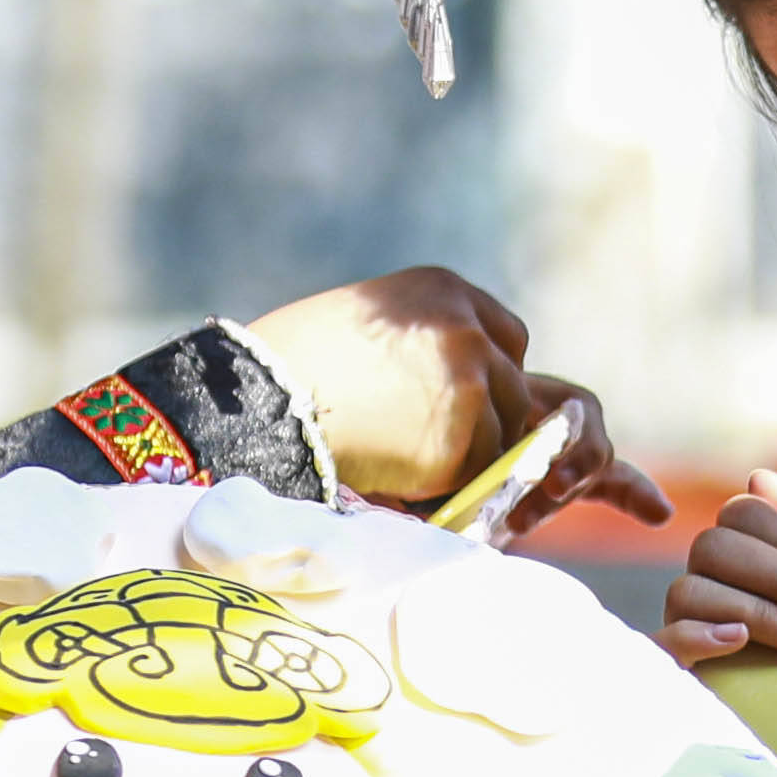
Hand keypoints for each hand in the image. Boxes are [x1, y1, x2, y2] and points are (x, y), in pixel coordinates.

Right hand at [238, 269, 664, 522]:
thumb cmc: (292, 364)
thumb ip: (420, 340)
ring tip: (408, 462)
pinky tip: (402, 478)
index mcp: (445, 291)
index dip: (491, 374)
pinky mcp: (461, 436)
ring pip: (500, 434)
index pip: (507, 337)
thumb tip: (449, 380)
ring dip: (467, 455)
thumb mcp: (367, 323)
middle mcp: (467, 328)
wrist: (261, 401)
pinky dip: (448, 485)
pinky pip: (474, 473)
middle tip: (445, 448)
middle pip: (514, 387)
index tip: (466, 402)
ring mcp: (471, 381)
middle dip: (489, 421)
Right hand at [657, 466, 776, 669]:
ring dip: (756, 612)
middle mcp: (715, 579)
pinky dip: (694, 636)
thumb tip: (756, 479)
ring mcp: (696, 624)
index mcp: (752, 548)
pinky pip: (662, 642)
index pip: (741, 512)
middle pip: (711, 546)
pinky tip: (737, 640)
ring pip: (687, 590)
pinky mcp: (688, 671)